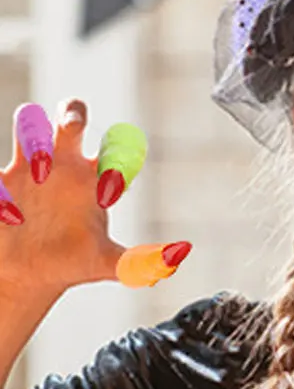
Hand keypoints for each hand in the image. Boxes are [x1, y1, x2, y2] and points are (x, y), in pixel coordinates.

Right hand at [0, 100, 185, 296]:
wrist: (26, 276)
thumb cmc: (72, 263)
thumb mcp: (108, 264)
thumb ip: (142, 261)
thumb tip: (181, 254)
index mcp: (96, 179)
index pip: (116, 149)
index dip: (120, 151)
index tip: (114, 177)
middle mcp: (65, 165)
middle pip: (71, 119)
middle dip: (72, 113)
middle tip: (72, 125)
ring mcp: (28, 168)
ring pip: (29, 123)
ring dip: (33, 136)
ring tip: (38, 167)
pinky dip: (3, 183)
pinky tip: (11, 208)